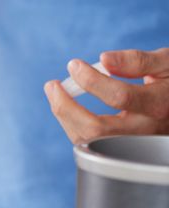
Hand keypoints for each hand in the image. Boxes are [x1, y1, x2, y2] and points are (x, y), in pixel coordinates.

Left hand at [44, 48, 168, 143]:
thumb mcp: (168, 62)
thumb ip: (138, 61)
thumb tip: (104, 59)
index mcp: (160, 104)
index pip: (120, 97)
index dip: (92, 80)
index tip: (74, 65)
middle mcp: (147, 130)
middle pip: (96, 129)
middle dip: (66, 107)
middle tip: (51, 85)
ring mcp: (133, 143)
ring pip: (89, 141)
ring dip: (65, 117)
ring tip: (55, 92)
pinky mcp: (123, 148)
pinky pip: (91, 142)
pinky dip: (73, 124)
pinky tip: (68, 106)